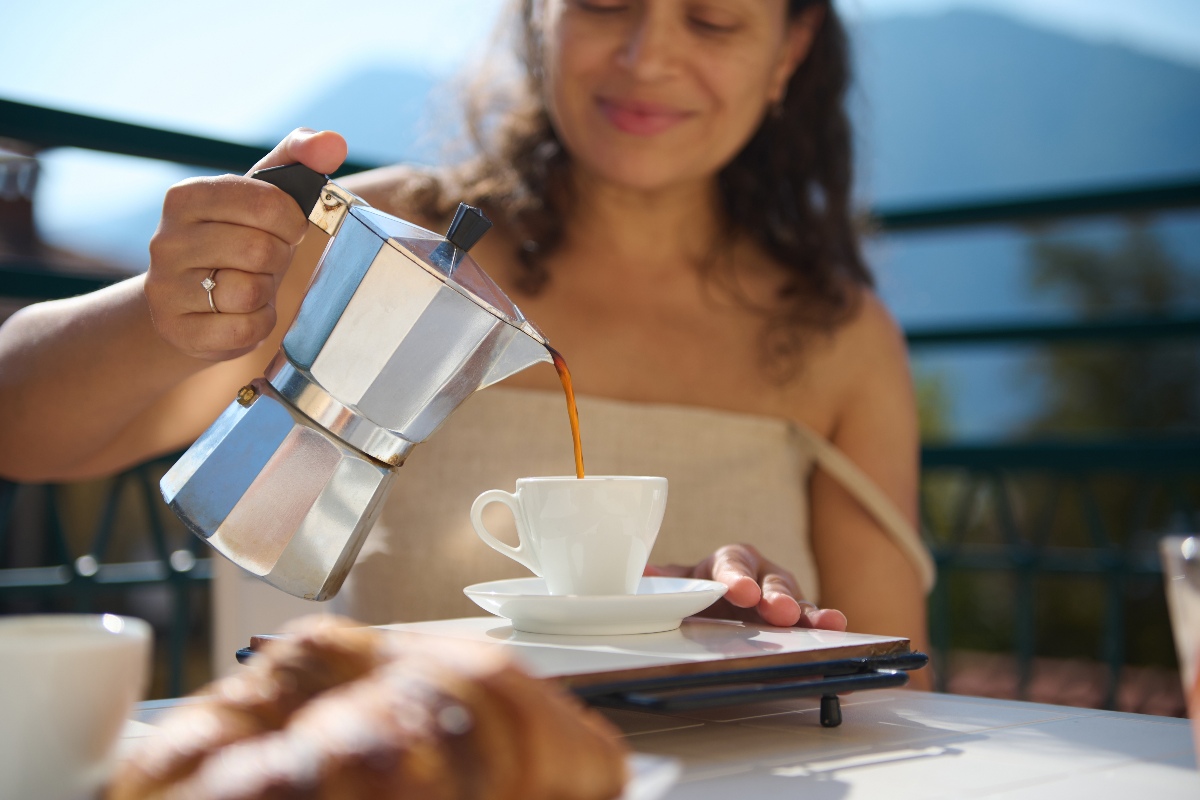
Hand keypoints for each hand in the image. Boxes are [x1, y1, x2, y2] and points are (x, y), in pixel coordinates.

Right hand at [145, 128, 347, 361]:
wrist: (194, 303)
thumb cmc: (238, 240)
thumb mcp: (263, 196)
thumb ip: (299, 159)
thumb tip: (333, 142)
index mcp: (186, 197)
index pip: (265, 203)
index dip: (290, 221)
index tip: (285, 228)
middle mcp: (165, 240)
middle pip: (260, 250)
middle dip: (277, 258)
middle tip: (265, 260)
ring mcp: (165, 288)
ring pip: (248, 292)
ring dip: (264, 292)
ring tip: (249, 285)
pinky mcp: (177, 330)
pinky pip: (243, 330)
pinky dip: (256, 324)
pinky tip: (241, 315)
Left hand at [645, 543, 847, 629]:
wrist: (715, 601)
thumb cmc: (699, 588)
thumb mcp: (675, 584)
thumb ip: (658, 581)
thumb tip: (637, 572)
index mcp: (728, 562)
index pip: (731, 566)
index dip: (735, 578)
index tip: (738, 591)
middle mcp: (760, 574)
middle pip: (771, 583)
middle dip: (776, 598)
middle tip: (779, 612)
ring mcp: (781, 597)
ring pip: (798, 603)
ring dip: (811, 614)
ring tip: (829, 624)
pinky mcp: (797, 622)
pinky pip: (812, 626)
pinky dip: (826, 631)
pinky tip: (840, 636)